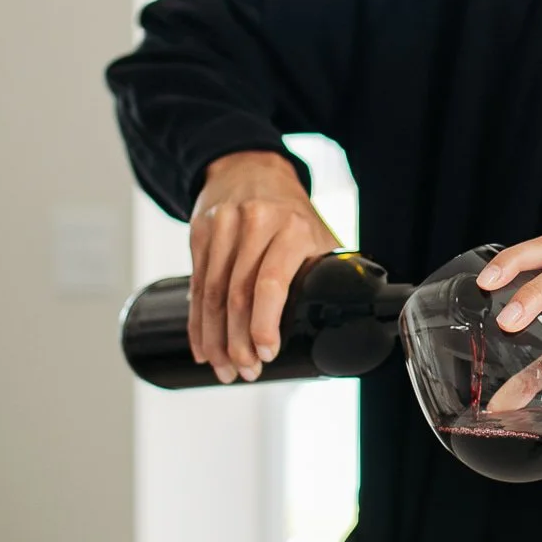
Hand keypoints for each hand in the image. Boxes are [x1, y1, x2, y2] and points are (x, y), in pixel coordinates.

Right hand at [189, 150, 342, 382]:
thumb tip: (346, 320)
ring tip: (224, 368)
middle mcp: (255, 223)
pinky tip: (202, 346)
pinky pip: (195, 285)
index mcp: (291, 227)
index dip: (265, 323)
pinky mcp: (200, 231)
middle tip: (244, 373)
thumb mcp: (317, 233)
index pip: (272, 282)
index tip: (266, 354)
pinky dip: (197, 322)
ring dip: (215, 339)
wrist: (250, 168)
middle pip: (236, 294)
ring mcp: (223, 225)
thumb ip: (326, 271)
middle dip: (238, 342)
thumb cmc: (290, 211)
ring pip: (210, 294)